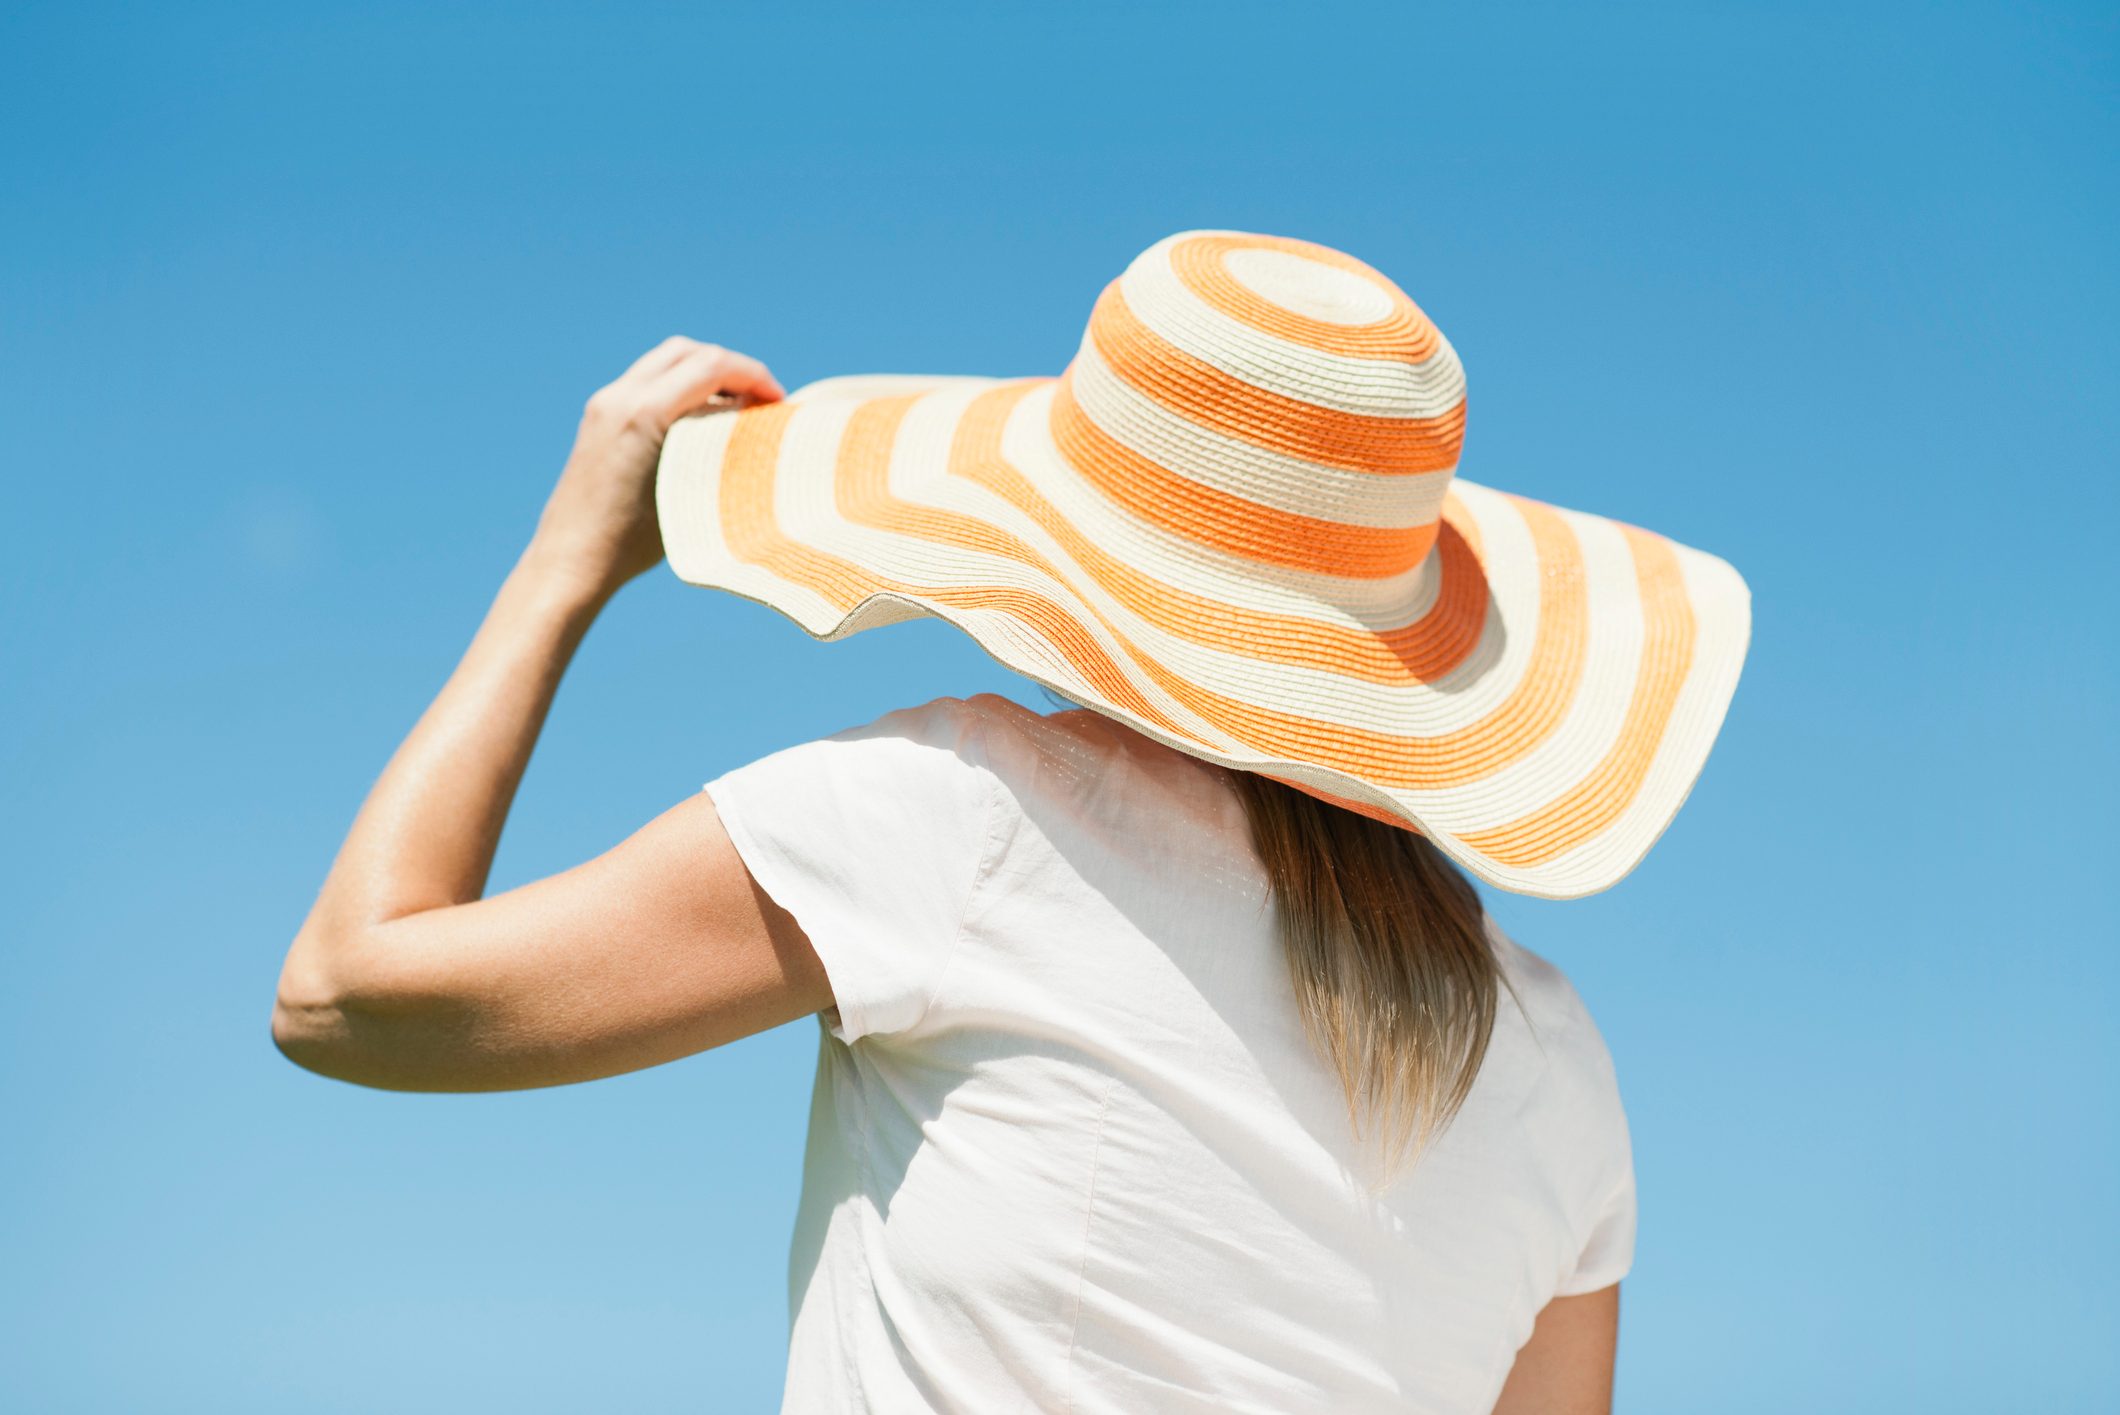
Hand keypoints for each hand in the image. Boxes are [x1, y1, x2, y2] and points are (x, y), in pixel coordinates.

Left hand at [531, 337, 784, 598]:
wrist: (570, 560)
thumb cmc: (632, 542)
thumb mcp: (688, 490)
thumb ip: (718, 447)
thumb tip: (752, 423)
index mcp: (644, 413)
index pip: (712, 366)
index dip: (754, 376)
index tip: (778, 401)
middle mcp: (620, 398)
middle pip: (689, 352)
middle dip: (732, 368)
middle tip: (761, 399)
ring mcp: (605, 403)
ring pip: (667, 360)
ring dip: (706, 372)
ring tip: (735, 405)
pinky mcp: (598, 415)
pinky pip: (648, 380)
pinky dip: (681, 385)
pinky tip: (700, 419)